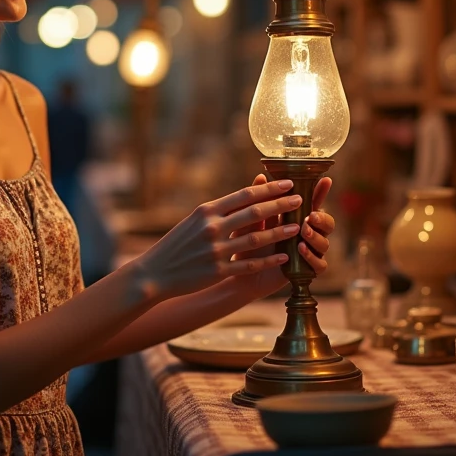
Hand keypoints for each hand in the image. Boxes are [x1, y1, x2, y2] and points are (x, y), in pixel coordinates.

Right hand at [131, 180, 304, 301]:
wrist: (156, 272)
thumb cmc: (177, 244)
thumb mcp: (194, 220)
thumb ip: (219, 210)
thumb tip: (246, 196)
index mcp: (207, 210)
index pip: (244, 194)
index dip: (269, 188)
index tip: (288, 183)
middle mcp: (212, 227)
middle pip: (254, 212)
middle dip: (281, 205)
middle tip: (300, 200)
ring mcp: (216, 250)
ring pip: (256, 238)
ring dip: (280, 232)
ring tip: (298, 228)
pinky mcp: (218, 271)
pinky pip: (250, 264)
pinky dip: (269, 260)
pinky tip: (285, 257)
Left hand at [227, 173, 335, 300]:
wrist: (240, 270)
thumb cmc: (247, 241)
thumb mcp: (251, 219)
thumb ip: (259, 201)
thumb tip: (261, 177)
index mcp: (297, 218)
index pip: (313, 203)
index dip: (321, 192)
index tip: (325, 180)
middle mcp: (306, 234)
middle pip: (327, 223)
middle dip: (322, 219)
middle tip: (311, 216)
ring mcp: (308, 252)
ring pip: (325, 243)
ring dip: (316, 237)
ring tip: (303, 232)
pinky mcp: (306, 270)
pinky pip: (320, 265)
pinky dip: (312, 257)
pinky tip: (301, 250)